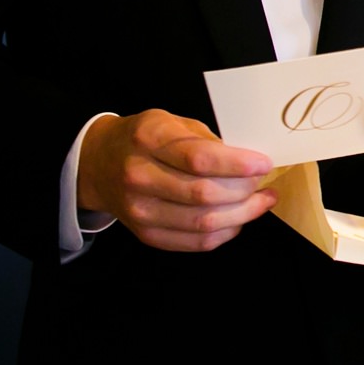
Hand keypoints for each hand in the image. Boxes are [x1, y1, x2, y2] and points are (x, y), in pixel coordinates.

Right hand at [76, 109, 274, 251]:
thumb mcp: (172, 123)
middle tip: (261, 182)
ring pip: (204, 223)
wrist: (99, 163)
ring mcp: (140, 210)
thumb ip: (207, 141)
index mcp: (148, 140)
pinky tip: (239, 218)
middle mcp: (139, 176)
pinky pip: (197, 242)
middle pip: (204, 194)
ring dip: (243, 214)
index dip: (238, 165)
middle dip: (244, 190)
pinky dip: (227, 232)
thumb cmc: (145, 139)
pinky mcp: (147, 234)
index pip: (200, 159)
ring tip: (261, 200)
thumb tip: (248, 163)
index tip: (264, 164)